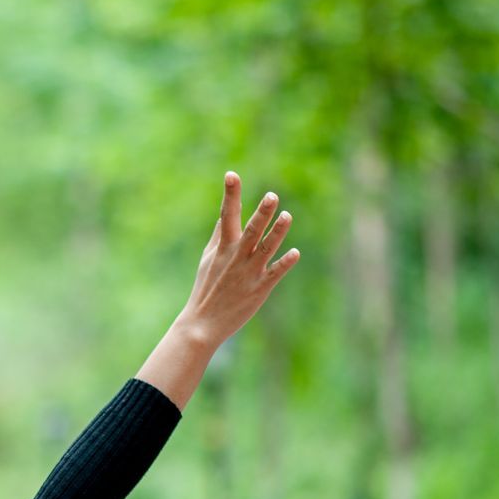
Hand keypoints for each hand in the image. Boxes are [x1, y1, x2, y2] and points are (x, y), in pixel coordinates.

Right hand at [179, 171, 299, 345]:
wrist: (203, 323)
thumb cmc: (206, 288)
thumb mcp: (208, 258)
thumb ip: (218, 234)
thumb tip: (224, 212)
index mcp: (223, 247)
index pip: (226, 215)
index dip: (230, 195)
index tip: (232, 175)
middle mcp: (236, 257)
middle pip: (251, 231)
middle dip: (261, 213)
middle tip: (272, 196)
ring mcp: (249, 273)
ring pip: (266, 248)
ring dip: (277, 233)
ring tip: (287, 216)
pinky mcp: (260, 289)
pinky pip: (274, 274)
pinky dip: (284, 264)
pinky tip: (295, 253)